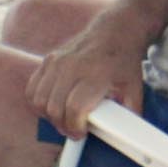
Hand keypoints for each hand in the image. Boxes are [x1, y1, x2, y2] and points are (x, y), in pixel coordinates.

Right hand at [23, 10, 150, 143]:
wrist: (116, 30)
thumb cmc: (124, 61)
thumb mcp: (135, 88)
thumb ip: (129, 113)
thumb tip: (127, 136)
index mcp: (96, 75)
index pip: (74, 109)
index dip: (75, 127)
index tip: (81, 133)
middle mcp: (73, 67)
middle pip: (54, 108)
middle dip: (62, 126)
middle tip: (73, 129)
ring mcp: (57, 61)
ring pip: (39, 100)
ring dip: (48, 115)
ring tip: (62, 118)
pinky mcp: (48, 59)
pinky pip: (32, 88)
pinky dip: (38, 102)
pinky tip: (51, 105)